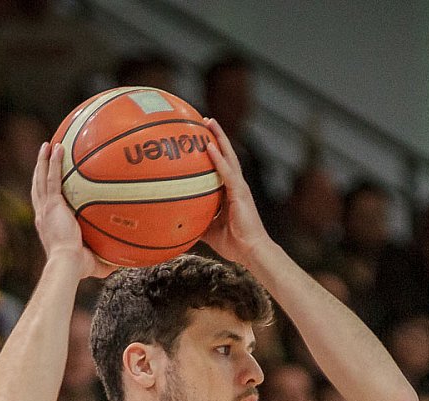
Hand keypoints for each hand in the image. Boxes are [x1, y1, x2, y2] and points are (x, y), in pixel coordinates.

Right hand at [32, 142, 114, 279]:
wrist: (67, 263)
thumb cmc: (77, 267)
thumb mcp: (92, 262)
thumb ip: (105, 260)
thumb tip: (123, 263)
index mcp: (49, 225)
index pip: (45, 205)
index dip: (45, 193)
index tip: (49, 183)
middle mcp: (43, 214)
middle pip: (39, 187)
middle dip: (40, 171)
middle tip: (44, 156)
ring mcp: (46, 208)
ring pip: (41, 178)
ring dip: (43, 160)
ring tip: (48, 145)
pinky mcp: (52, 204)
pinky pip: (52, 178)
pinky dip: (53, 162)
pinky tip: (57, 147)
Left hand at [200, 118, 270, 264]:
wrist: (252, 252)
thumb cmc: (235, 244)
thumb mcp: (209, 231)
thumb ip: (196, 223)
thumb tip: (177, 224)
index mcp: (231, 193)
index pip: (221, 167)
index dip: (213, 151)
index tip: (202, 137)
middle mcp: (236, 186)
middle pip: (226, 155)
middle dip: (216, 136)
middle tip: (204, 121)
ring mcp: (239, 187)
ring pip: (228, 157)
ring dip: (218, 138)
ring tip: (208, 122)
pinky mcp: (240, 192)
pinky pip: (226, 172)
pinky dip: (218, 158)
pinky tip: (208, 146)